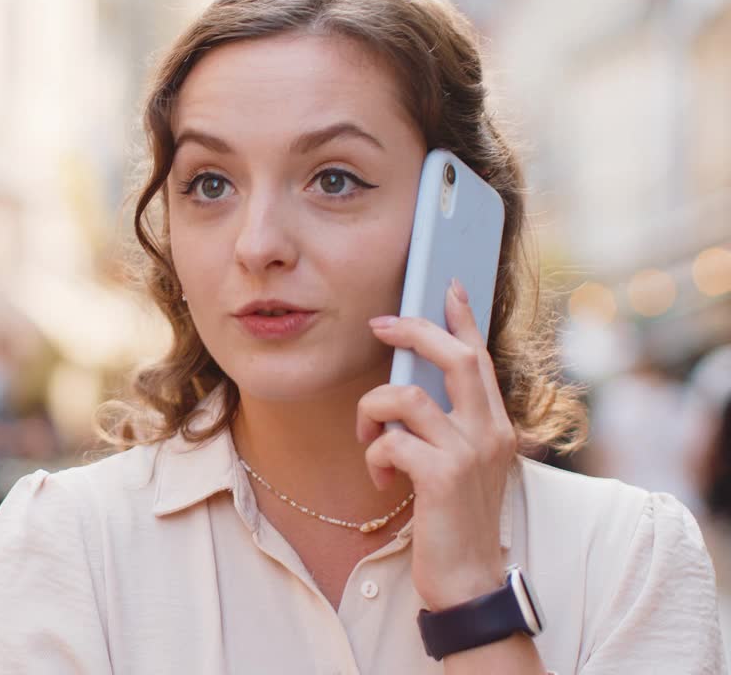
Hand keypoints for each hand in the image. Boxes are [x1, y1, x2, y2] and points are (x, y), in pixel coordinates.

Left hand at [357, 279, 516, 610]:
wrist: (468, 581)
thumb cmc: (455, 523)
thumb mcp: (458, 467)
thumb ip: (445, 429)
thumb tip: (408, 392)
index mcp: (495, 427)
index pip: (482, 359)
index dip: (462, 319)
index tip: (446, 286)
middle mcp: (491, 433)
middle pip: (455, 357)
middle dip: (413, 331)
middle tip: (378, 325)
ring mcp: (470, 453)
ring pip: (406, 396)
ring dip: (373, 412)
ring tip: (371, 441)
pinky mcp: (443, 477)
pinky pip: (391, 440)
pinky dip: (375, 455)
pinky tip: (383, 480)